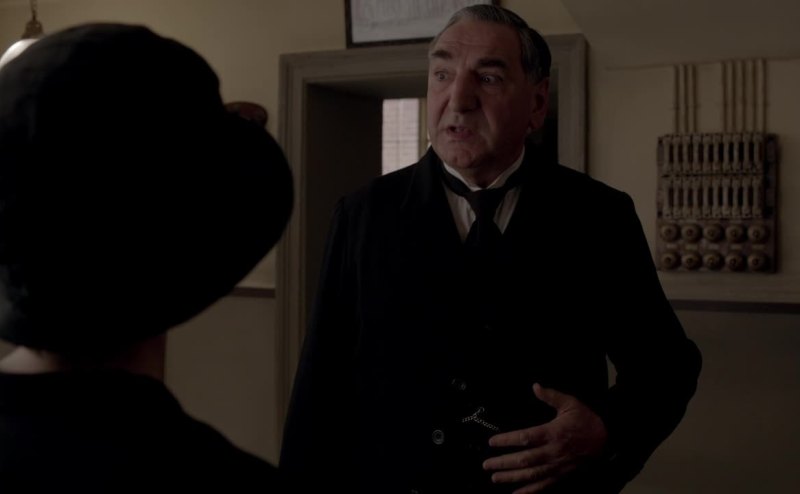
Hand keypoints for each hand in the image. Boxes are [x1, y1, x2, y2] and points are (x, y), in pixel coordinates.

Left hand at [482, 383, 607, 493]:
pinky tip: (516, 493)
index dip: (507, 440)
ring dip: (512, 478)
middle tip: (486, 465)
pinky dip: (529, 491)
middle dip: (504, 463)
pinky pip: (544, 485)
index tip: (492, 442)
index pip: (526, 438)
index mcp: (553, 433)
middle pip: (525, 460)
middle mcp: (553, 452)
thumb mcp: (570, 403)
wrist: (607, 438)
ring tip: (495, 478)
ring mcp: (557, 466)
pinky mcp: (562, 475)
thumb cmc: (586, 419)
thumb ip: (551, 396)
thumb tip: (535, 386)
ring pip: (531, 475)